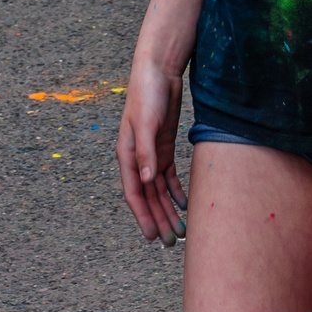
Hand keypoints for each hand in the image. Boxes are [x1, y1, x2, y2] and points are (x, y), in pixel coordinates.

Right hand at [115, 57, 187, 244]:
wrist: (159, 70)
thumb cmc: (148, 92)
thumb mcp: (147, 122)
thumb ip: (145, 151)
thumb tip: (146, 181)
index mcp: (127, 154)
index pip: (134, 193)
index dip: (142, 216)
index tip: (151, 236)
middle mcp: (138, 158)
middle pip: (148, 196)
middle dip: (158, 219)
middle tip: (170, 242)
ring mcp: (151, 153)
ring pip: (159, 189)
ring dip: (167, 209)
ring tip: (179, 230)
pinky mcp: (164, 146)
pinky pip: (169, 175)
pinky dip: (176, 190)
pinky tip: (184, 204)